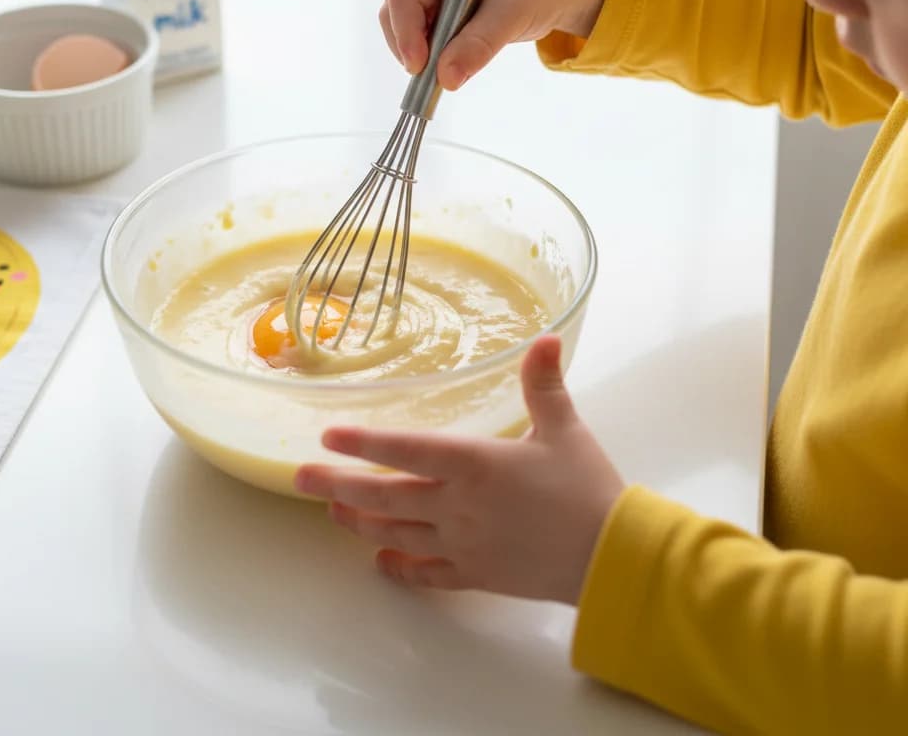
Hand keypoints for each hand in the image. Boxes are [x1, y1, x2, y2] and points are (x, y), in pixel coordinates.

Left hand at [294, 335, 624, 604]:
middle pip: (384, 496)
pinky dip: (401, 568)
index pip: (406, 450)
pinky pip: (427, 574)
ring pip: (397, 533)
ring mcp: (462, 545)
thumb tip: (544, 336)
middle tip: (299, 478)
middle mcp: (457, 505)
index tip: (328, 436)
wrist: (611, 556)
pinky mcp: (475, 576)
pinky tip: (382, 564)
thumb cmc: (587, 487)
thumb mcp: (564, 428)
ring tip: (332, 511)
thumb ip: (543, 383)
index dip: (364, 442)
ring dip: (360, 522)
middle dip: (338, 485)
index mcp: (473, 464)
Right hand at [379, 0, 608, 90]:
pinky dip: (433, 55)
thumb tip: (445, 79)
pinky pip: (425, 37)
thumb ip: (478, 44)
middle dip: (410, 46)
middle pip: (396, 12)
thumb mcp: (513, 12)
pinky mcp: (443, 10)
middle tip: (432, 77)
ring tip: (448, 70)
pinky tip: (454, 62)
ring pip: (406, 28)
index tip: (421, 68)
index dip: (406, 33)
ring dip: (421, 54)